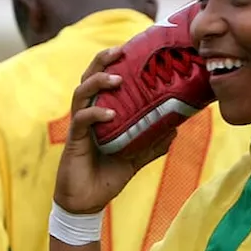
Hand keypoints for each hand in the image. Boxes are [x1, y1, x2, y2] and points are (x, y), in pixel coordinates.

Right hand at [53, 47, 176, 214]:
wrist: (87, 203)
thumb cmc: (107, 176)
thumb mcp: (135, 156)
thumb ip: (152, 141)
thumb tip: (177, 126)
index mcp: (100, 112)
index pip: (103, 79)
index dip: (112, 61)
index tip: (131, 47)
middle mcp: (88, 113)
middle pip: (88, 77)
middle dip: (101, 61)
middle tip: (119, 51)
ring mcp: (79, 126)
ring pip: (81, 92)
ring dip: (98, 82)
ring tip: (117, 79)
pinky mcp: (74, 141)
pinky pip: (81, 120)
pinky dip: (95, 114)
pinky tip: (110, 114)